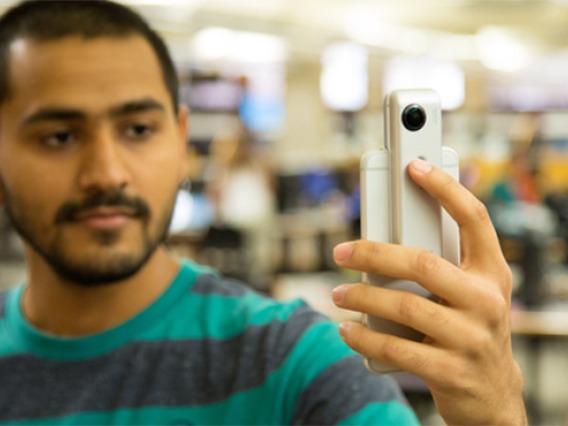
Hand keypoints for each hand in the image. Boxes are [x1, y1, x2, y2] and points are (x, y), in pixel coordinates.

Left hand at [332, 159, 526, 425]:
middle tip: (341, 253)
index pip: (474, 219)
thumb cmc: (470, 330)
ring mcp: (471, 338)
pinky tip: (346, 329)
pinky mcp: (450, 371)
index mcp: (493, 273)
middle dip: (373, 254)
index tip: (413, 165)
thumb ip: (442, 266)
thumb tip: (385, 238)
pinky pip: (395, 348)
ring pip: (403, 305)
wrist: (492, 395)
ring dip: (362, 298)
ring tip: (339, 294)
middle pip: (422, 262)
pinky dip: (363, 336)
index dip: (445, 188)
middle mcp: (487, 301)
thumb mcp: (470, 295)